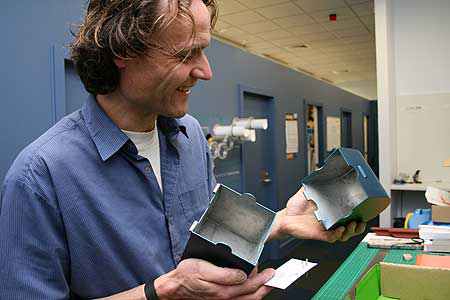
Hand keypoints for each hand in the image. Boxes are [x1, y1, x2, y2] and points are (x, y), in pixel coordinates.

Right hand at [154, 259, 274, 299]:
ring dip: (257, 290)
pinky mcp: (220, 299)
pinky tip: (248, 286)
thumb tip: (243, 275)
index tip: (271, 272)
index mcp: (224, 292)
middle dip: (265, 286)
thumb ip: (225, 274)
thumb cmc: (187, 276)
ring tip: (262, 279)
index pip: (250, 287)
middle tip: (272, 275)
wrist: (175, 287)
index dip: (263, 279)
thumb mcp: (204, 269)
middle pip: (252, 296)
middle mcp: (225, 299)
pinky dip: (248, 294)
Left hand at [270, 187, 365, 241]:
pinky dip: (337, 235)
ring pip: (344, 235)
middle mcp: (330, 222)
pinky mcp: (319, 234)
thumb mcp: (306, 192)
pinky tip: (339, 230)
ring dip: (350, 231)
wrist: (284, 217)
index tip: (365, 210)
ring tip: (352, 225)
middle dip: (358, 227)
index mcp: (330, 212)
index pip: (348, 215)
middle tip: (361, 221)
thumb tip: (319, 170)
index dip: (358, 214)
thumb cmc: (295, 207)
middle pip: (350, 228)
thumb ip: (314, 182)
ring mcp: (325, 229)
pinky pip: (331, 238)